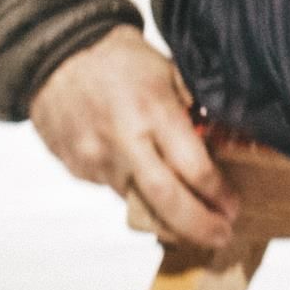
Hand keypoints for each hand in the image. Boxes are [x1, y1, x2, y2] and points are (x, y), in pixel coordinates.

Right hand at [31, 25, 237, 251]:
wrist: (56, 54)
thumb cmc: (120, 58)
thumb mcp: (169, 72)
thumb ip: (192, 109)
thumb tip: (222, 140)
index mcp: (153, 112)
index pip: (193, 167)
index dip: (217, 194)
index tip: (233, 208)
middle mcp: (123, 141)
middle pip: (165, 198)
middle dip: (197, 224)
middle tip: (220, 236)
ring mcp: (95, 158)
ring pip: (137, 201)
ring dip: (166, 215)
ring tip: (192, 219)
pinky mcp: (77, 168)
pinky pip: (113, 189)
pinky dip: (136, 193)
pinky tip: (150, 186)